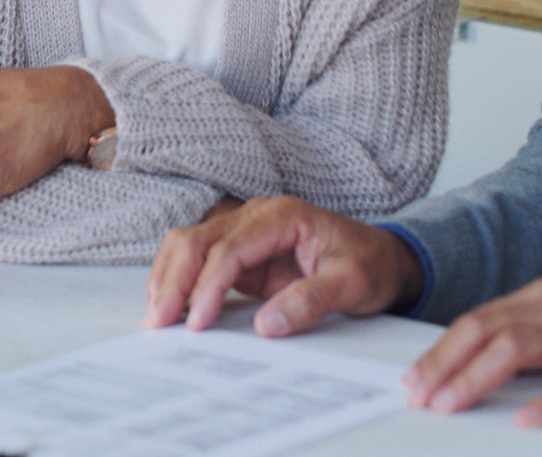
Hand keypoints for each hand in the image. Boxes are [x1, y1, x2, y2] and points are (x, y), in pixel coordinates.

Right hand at [145, 195, 422, 335]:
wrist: (385, 260)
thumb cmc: (372, 265)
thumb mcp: (353, 283)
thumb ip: (311, 300)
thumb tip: (266, 326)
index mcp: (282, 216)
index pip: (230, 247)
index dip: (208, 284)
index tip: (197, 323)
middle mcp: (257, 217)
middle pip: (198, 239)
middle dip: (173, 279)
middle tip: (157, 322)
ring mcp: (246, 234)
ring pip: (190, 245)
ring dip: (169, 278)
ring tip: (156, 317)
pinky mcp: (243, 256)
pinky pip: (200, 263)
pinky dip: (180, 283)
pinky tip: (170, 308)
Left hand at [404, 278, 541, 427]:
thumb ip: (528, 327)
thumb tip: (479, 356)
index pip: (478, 320)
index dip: (441, 350)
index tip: (415, 378)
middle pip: (485, 330)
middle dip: (444, 364)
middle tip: (419, 394)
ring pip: (516, 350)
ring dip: (475, 378)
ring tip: (449, 405)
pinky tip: (525, 420)